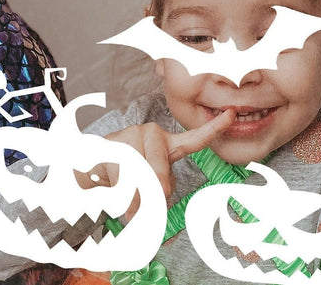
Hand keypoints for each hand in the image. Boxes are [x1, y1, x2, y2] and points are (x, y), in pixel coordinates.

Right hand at [103, 108, 235, 198]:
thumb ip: (160, 192)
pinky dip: (119, 194)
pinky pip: (119, 175)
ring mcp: (130, 136)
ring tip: (129, 206)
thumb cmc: (125, 174)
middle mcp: (150, 134)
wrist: (89, 163)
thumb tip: (160, 201)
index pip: (193, 139)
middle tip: (157, 196)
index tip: (232, 114)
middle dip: (157, 183)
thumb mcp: (149, 184)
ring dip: (133, 197)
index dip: (213, 128)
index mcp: (166, 144)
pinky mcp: (110, 144)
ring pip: (138, 174)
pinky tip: (116, 197)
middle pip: (159, 165)